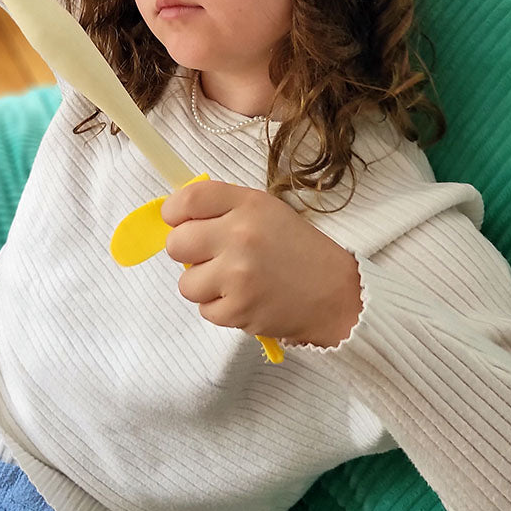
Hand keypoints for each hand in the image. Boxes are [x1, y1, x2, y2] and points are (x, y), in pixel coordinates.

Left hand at [161, 181, 361, 347]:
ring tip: (232, 280)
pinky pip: (204, 310)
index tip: (178, 220)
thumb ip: (222, 208)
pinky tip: (244, 298)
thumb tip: (175, 217)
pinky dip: (220, 308)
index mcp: (247, 205)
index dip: (174, 211)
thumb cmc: (296, 248)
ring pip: (186, 283)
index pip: (188, 200)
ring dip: (203, 285)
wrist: (336, 294)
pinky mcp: (239, 310)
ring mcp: (238, 275)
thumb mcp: (265, 210)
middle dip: (186, 251)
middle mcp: (240, 236)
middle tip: (210, 255)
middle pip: (176, 243)